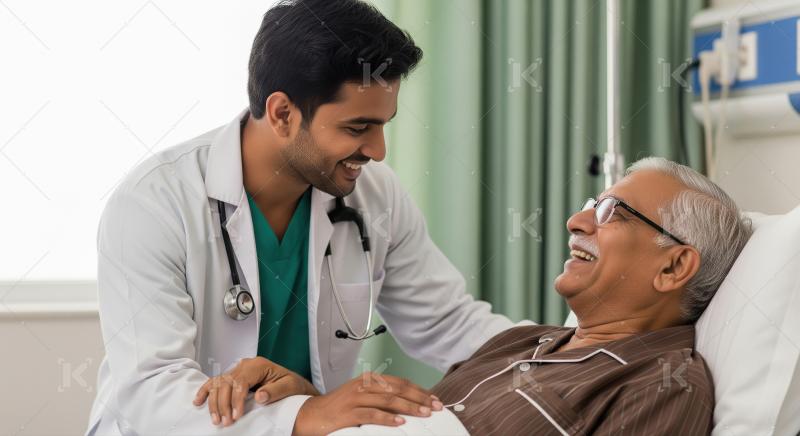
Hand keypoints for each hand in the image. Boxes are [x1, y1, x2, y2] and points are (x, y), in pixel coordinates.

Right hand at [193, 356, 318, 426]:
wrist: (294, 384)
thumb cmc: (292, 385)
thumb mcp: (290, 387)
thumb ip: (275, 391)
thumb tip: (259, 396)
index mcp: (259, 365)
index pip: (241, 382)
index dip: (236, 400)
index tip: (236, 416)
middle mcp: (246, 365)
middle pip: (226, 383)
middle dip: (223, 404)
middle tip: (225, 422)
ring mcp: (239, 370)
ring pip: (218, 383)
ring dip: (214, 402)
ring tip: (216, 419)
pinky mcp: (234, 376)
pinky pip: (216, 381)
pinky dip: (206, 391)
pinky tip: (198, 401)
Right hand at [292, 372, 442, 435]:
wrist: (309, 416)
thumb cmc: (337, 409)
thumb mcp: (360, 398)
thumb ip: (380, 398)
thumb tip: (407, 406)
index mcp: (368, 380)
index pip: (399, 381)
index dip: (418, 389)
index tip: (434, 398)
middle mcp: (363, 385)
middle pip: (397, 388)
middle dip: (419, 397)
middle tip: (436, 406)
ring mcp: (355, 398)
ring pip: (388, 400)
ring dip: (409, 407)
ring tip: (424, 413)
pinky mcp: (348, 413)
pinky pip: (371, 414)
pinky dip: (387, 418)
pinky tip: (400, 422)